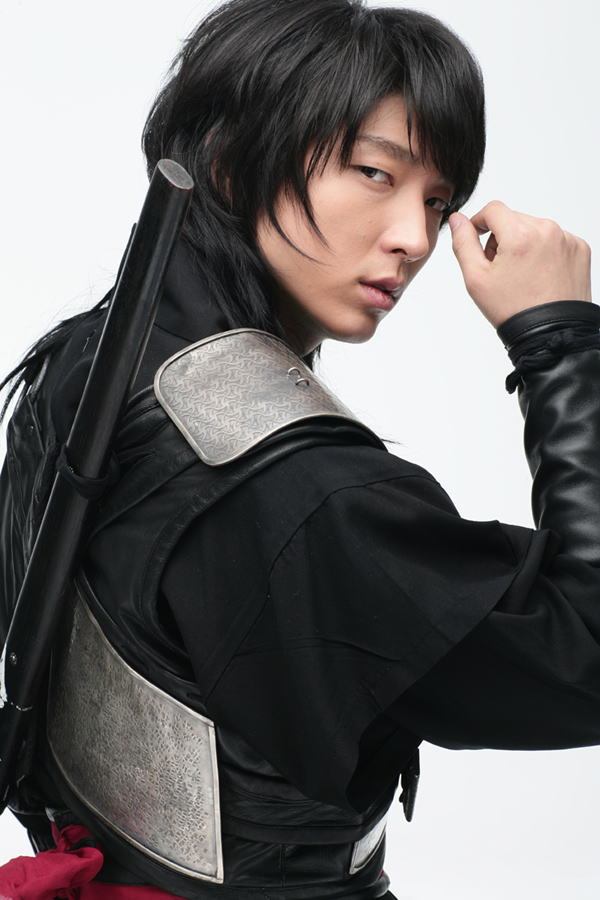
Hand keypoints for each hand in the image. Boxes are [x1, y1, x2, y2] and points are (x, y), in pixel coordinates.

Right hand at [449, 201, 591, 328]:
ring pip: (535, 229)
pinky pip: (555, 240)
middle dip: (502, 238)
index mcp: (520, 235)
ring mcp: (567, 240)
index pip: (493, 209)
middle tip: (499, 269)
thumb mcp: (476, 278)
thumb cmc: (514, 310)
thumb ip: (463, 243)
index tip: (477, 237)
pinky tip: (539, 276)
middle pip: (514, 219)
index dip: (480, 222)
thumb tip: (458, 220)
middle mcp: (547, 231)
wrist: (550, 334)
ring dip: (523, 244)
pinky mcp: (579, 250)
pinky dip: (544, 252)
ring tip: (521, 276)